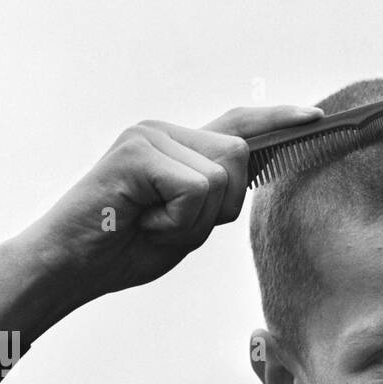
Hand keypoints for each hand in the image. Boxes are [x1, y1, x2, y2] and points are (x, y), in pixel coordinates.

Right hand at [7, 103, 322, 312]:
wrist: (66, 266)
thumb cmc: (121, 250)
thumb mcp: (184, 225)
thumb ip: (215, 199)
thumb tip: (245, 177)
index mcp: (176, 145)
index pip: (238, 125)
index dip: (278, 120)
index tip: (316, 117)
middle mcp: (163, 130)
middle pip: (240, 157)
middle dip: (220, 207)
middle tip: (168, 226)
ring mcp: (149, 136)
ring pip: (221, 176)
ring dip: (194, 219)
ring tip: (151, 224)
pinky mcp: (137, 151)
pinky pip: (196, 191)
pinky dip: (177, 221)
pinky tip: (141, 222)